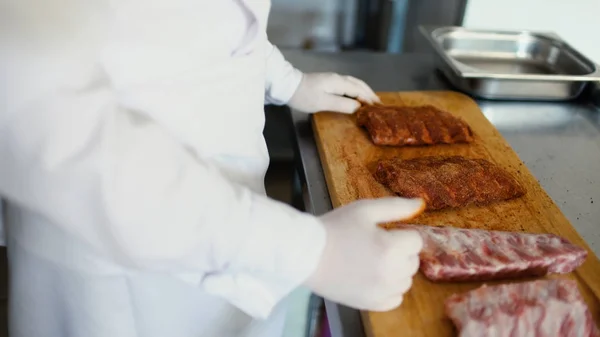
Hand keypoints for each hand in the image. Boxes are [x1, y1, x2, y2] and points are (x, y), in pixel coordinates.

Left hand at [287, 72, 380, 113]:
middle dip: (369, 93)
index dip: (369, 98)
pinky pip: (347, 85)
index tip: (378, 107)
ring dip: (363, 91)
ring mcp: (332, 79)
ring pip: (353, 83)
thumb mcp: (323, 103)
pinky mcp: (327, 82)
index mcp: (339, 82)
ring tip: (370, 99)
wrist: (287, 86)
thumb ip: (342, 105)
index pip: (359, 90)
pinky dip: (355, 90)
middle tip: (378, 103)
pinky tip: (355, 95)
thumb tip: (358, 107)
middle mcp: (338, 78)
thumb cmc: (304, 96)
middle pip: (358, 84)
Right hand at [305, 197, 424, 311]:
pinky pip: (395, 299)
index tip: (383, 233)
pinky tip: (373, 278)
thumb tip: (421, 204)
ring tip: (373, 261)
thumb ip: (396, 207)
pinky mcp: (372, 304)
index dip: (401, 233)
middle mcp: (391, 273)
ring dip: (396, 270)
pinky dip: (389, 289)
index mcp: (391, 247)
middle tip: (376, 245)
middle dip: (400, 251)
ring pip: (406, 281)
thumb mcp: (365, 209)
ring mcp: (382, 292)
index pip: (416, 240)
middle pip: (413, 261)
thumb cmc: (335, 228)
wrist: (306, 254)